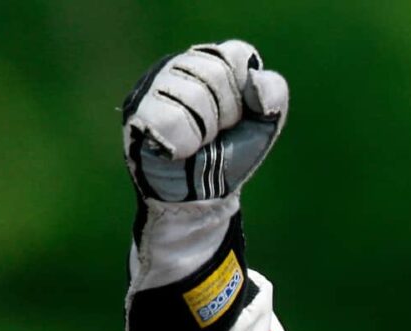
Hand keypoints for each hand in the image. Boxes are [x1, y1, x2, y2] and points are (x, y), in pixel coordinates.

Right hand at [122, 41, 287, 204]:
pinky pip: (168, 118)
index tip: (239, 115)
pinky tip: (180, 150)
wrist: (205, 194)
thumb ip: (273, 92)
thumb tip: (255, 78)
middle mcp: (179, 66)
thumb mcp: (265, 122)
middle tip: (216, 132)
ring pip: (192, 94)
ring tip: (199, 142)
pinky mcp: (136, 111)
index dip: (244, 93)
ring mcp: (154, 85)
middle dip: (226, 112)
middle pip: (213, 72)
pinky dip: (184, 141)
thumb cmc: (232, 152)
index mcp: (211, 61)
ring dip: (205, 129)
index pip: (235, 55)